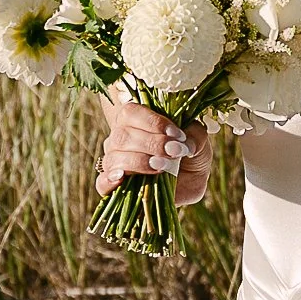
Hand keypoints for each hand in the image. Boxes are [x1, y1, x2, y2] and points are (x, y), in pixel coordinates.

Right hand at [97, 97, 214, 204]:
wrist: (191, 180)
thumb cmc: (190, 152)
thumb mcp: (199, 140)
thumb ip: (194, 136)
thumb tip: (181, 145)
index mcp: (135, 120)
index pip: (131, 113)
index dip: (153, 122)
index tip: (177, 135)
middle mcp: (119, 139)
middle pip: (123, 136)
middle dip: (152, 144)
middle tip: (174, 152)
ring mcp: (114, 162)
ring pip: (114, 158)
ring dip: (139, 161)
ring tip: (162, 166)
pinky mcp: (114, 186)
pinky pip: (101, 183)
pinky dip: (109, 181)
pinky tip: (122, 179)